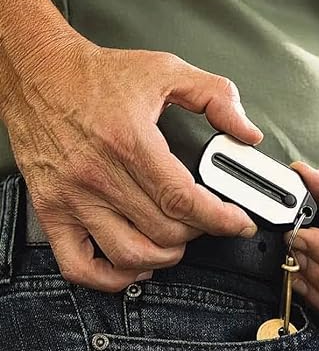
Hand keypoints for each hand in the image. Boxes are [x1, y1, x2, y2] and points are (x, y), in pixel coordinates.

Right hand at [2, 35, 261, 291]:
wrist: (38, 73)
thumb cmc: (97, 76)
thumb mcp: (166, 71)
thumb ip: (216, 97)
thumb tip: (247, 133)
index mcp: (130, 141)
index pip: (184, 200)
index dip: (220, 219)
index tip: (238, 223)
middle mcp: (99, 175)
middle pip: (165, 231)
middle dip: (198, 232)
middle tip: (207, 220)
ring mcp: (73, 198)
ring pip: (130, 255)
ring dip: (165, 257)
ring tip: (177, 242)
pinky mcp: (53, 211)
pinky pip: (79, 266)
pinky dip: (112, 279)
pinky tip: (134, 267)